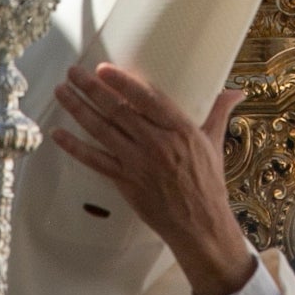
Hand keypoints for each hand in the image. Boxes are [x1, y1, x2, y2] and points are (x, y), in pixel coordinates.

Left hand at [48, 64, 258, 294]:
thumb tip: (236, 91)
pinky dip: (74, 147)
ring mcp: (138, 163)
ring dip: (78, 109)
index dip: (123, 82)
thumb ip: (219, 112)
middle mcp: (156, 144)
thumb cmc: (208, 183)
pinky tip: (58, 135)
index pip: (147, 98)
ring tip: (62, 92)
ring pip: (101, 130)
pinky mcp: (125, 181)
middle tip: (74, 72)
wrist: (200, 225)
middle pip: (117, 110)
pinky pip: (94, 161)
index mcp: (180, 130)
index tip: (105, 69)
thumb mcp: (215, 143)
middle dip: (92, 88)